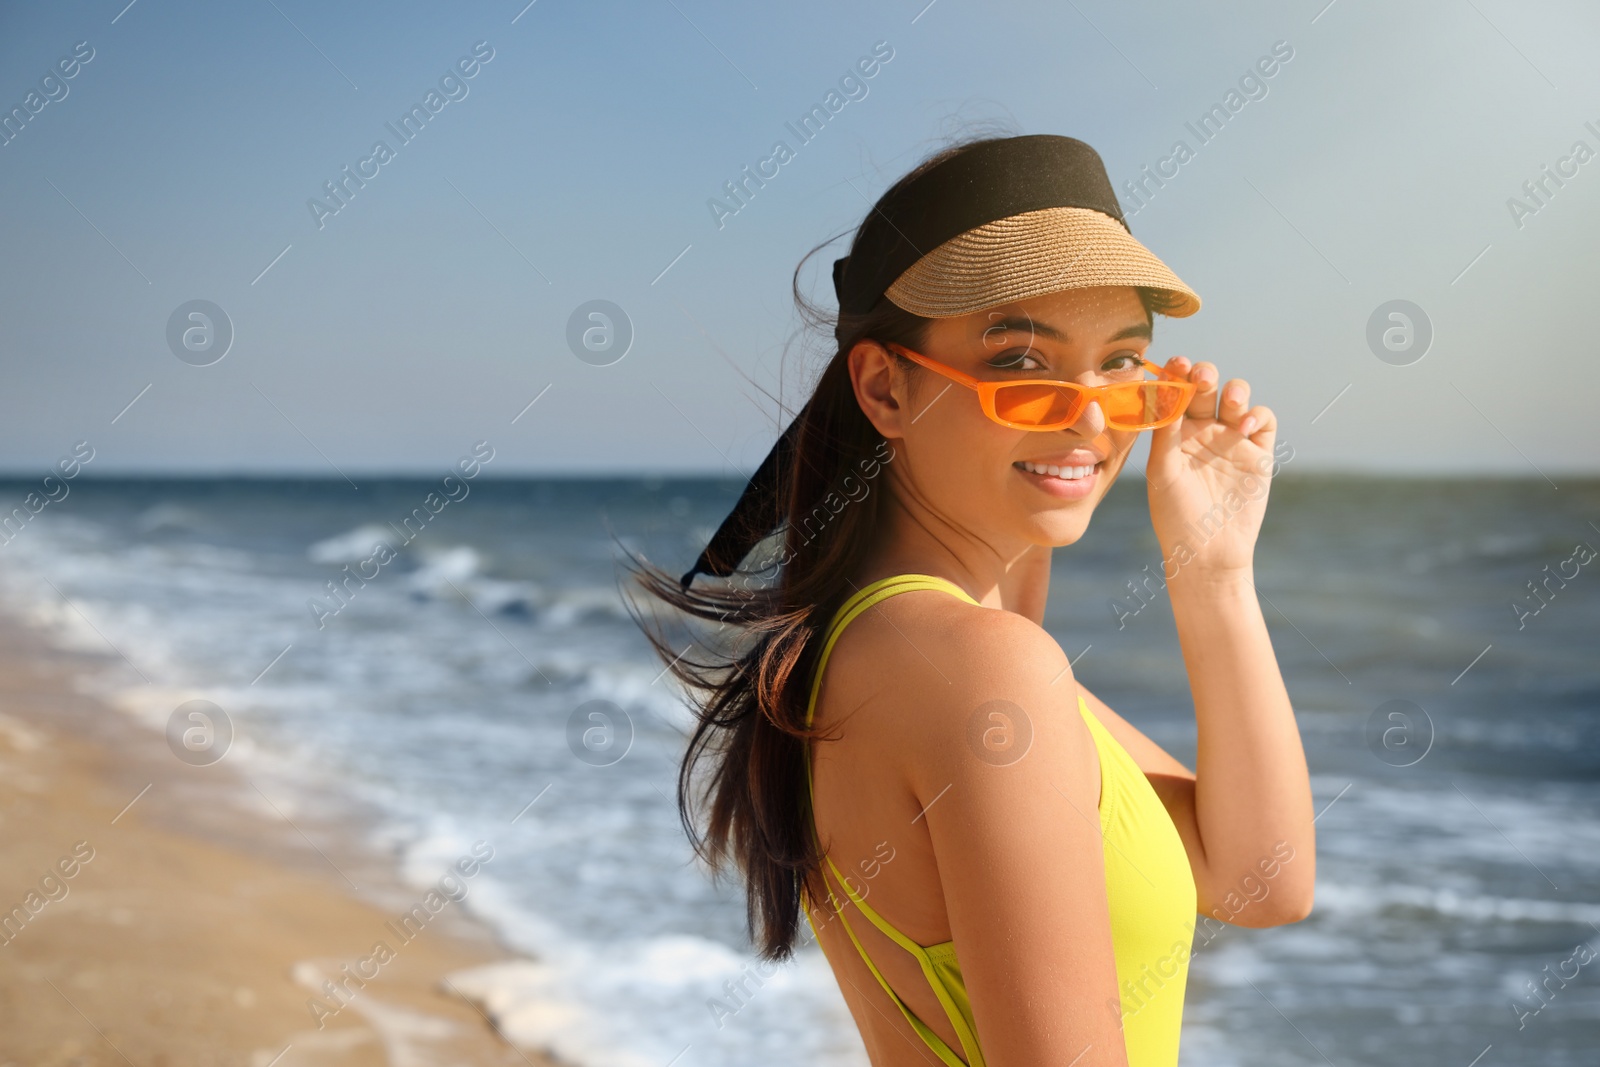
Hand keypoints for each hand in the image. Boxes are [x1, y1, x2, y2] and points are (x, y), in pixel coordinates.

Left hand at [1143, 357, 1277, 578]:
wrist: (1208, 552)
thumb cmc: (1176, 515)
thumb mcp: (1162, 472)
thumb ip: (1164, 433)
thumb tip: (1163, 392)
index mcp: (1174, 432)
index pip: (1175, 392)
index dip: (1176, 374)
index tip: (1174, 363)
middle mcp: (1203, 430)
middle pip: (1206, 388)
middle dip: (1203, 376)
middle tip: (1199, 376)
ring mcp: (1231, 438)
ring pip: (1236, 398)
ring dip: (1233, 389)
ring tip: (1228, 398)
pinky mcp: (1258, 452)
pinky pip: (1262, 420)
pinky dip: (1256, 415)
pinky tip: (1242, 426)